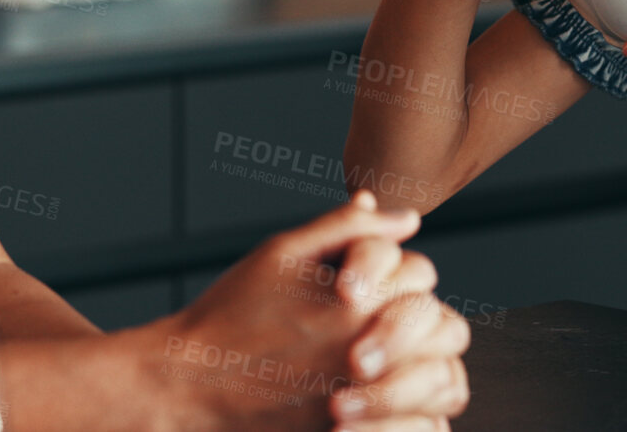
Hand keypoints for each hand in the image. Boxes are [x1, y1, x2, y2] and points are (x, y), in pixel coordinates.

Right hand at [130, 191, 468, 430]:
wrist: (187, 385)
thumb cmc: (230, 314)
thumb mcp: (282, 253)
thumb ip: (347, 226)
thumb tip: (404, 216)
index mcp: (355, 298)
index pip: (420, 274)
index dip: (399, 272)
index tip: (369, 283)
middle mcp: (368, 347)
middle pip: (439, 324)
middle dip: (416, 317)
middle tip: (381, 319)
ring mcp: (364, 396)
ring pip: (434, 376)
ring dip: (418, 362)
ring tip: (381, 357)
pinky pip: (414, 423)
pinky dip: (405, 408)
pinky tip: (371, 391)